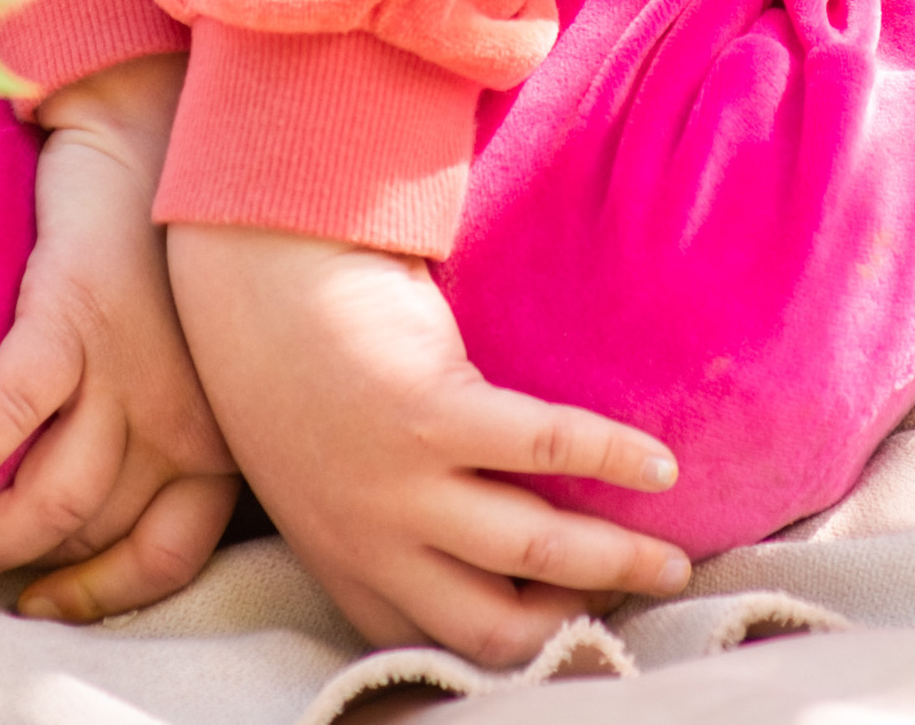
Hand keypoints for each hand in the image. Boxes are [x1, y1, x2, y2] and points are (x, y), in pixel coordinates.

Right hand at [0, 54, 236, 618]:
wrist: (148, 129)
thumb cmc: (162, 254)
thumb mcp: (187, 362)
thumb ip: (150, 435)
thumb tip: (68, 517)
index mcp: (215, 434)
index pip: (165, 560)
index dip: (97, 595)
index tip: (43, 603)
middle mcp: (181, 417)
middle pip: (88, 533)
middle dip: (18, 561)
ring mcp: (128, 369)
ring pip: (51, 499)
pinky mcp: (74, 316)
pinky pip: (13, 413)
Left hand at [167, 223, 687, 667]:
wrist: (244, 268)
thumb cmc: (283, 353)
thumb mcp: (317, 465)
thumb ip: (377, 511)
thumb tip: (469, 526)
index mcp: (347, 559)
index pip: (442, 639)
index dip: (518, 645)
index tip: (574, 620)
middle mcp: (374, 538)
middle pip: (499, 622)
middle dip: (580, 621)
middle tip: (636, 596)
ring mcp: (400, 482)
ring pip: (535, 550)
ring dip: (615, 561)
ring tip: (671, 557)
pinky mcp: (427, 411)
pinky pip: (545, 444)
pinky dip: (611, 457)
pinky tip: (658, 464)